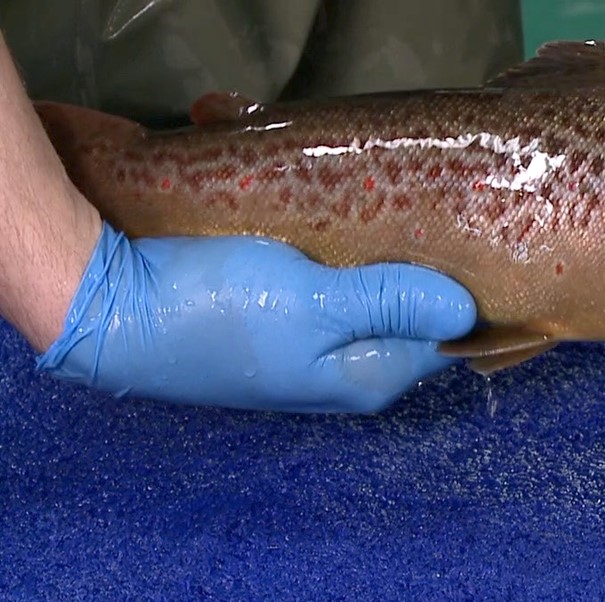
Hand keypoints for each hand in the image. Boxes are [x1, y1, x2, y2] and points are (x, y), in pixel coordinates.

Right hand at [36, 222, 476, 412]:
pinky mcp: (278, 305)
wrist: (104, 303)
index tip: (462, 232)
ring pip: (365, 275)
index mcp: (368, 375)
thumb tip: (466, 311)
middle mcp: (346, 362)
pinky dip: (319, 233)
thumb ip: (391, 304)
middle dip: (407, 250)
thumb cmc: (215, 310)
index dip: (458, 286)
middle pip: (407, 301)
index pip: (446, 336)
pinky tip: (311, 199)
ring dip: (360, 233)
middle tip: (407, 197)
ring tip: (354, 189)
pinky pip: (321, 265)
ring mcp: (312, 334)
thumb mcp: (313, 305)